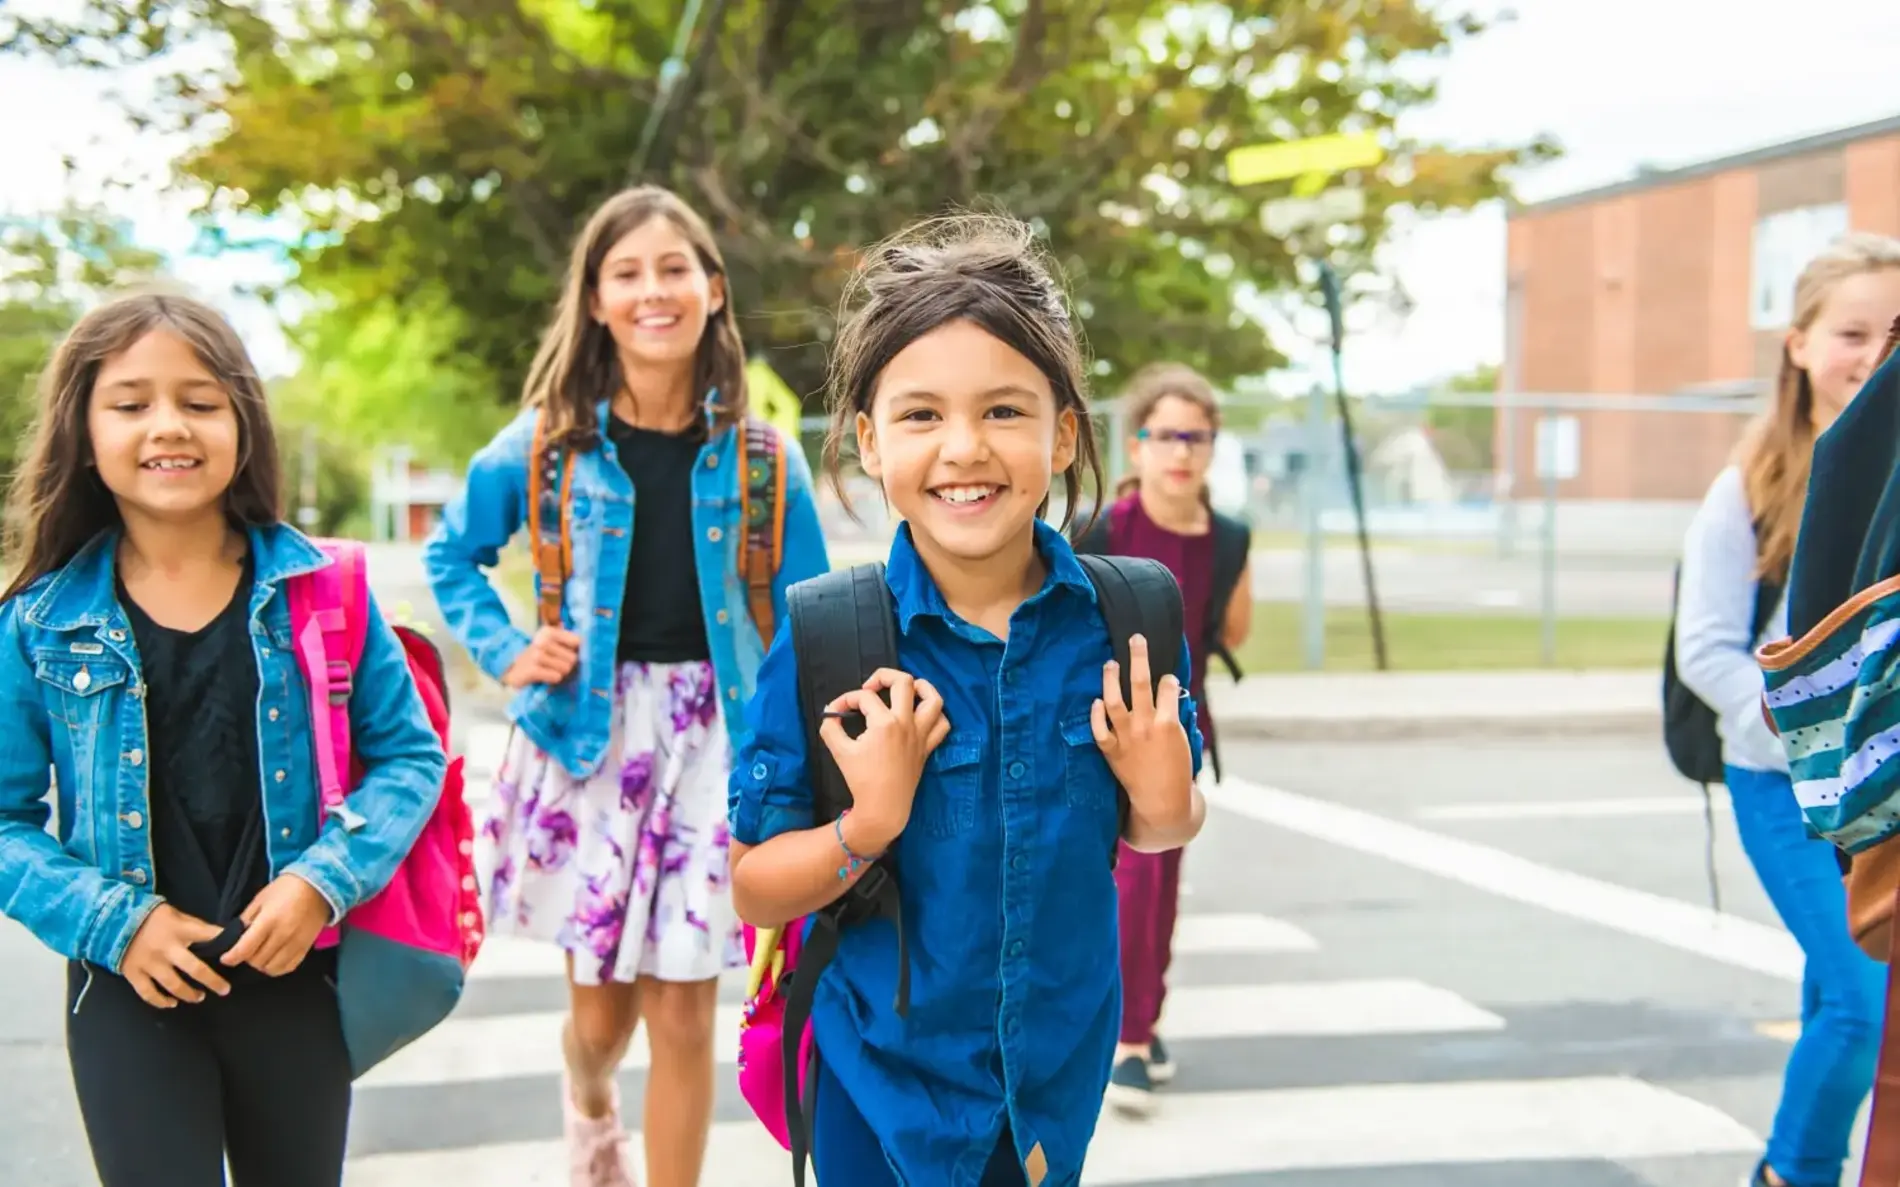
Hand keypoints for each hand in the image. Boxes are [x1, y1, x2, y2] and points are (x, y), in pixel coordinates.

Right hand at [121, 903, 229, 1007]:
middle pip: (195, 969)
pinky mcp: (133, 973)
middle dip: (213, 981)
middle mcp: (167, 948)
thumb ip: (194, 927)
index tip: (238, 953)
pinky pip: (148, 993)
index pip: (209, 936)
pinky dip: (161, 1001)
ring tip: (200, 997)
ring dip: (189, 994)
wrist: (112, 918)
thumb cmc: (151, 916)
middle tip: (225, 990)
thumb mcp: (176, 914)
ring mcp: (149, 963)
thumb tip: (219, 936)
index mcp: (180, 930)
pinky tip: (172, 1003)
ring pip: (174, 985)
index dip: (225, 943)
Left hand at [221, 874, 332, 975]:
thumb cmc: (286, 889)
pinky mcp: (306, 947)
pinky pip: (288, 967)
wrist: (319, 886)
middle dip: (247, 959)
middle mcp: (283, 935)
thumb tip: (236, 937)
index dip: (231, 957)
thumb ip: (246, 919)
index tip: (225, 959)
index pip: (245, 948)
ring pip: (272, 968)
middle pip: (257, 961)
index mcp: (269, 920)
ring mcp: (296, 943)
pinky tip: (273, 960)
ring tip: (259, 956)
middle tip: (245, 951)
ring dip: (261, 965)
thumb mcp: (260, 899)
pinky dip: (277, 968)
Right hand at [502, 626, 581, 687]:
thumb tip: (589, 647)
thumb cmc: (540, 659)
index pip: (578, 641)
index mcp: (549, 631)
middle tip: (554, 666)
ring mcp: (536, 655)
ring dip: (560, 674)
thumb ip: (570, 644)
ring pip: (566, 669)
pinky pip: (556, 677)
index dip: (576, 652)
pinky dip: (553, 680)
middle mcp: (542, 640)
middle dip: (567, 665)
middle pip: (573, 658)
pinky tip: (544, 677)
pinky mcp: (532, 670)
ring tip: (548, 671)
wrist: (513, 671)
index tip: (566, 655)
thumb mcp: (553, 645)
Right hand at [816, 668, 948, 847]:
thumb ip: (830, 727)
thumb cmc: (860, 780)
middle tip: (870, 688)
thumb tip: (831, 712)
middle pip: (903, 682)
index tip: (836, 711)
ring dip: (921, 687)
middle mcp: (906, 723)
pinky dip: (935, 715)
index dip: (846, 699)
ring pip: (933, 699)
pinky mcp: (927, 746)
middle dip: (883, 676)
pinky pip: (942, 725)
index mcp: (884, 723)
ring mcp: (920, 734)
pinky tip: (921, 714)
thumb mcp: (839, 751)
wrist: (883, 807)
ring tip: (907, 688)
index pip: (864, 698)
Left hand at [1091, 634, 1192, 814]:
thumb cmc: (1178, 772)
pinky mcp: (1111, 750)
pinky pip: (1099, 728)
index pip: (1167, 687)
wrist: (1161, 802)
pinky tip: (1096, 701)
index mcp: (1167, 723)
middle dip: (1139, 657)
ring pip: (1113, 700)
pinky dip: (1096, 713)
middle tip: (1136, 638)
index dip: (1168, 679)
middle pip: (1141, 682)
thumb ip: (1175, 717)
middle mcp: (1145, 726)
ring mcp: (1126, 737)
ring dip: (1111, 678)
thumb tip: (1171, 696)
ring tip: (1111, 663)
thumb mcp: (1184, 741)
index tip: (1166, 678)